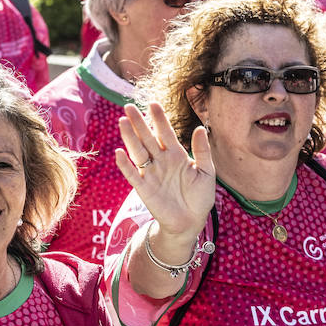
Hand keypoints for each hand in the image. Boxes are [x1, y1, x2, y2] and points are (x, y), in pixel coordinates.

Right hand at [116, 103, 214, 237]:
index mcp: (177, 155)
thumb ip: (202, 151)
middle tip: (129, 107)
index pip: (165, 132)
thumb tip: (201, 128)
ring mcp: (151, 173)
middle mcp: (161, 161)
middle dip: (138, 123)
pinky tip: (119, 153)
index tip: (153, 103)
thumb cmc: (200, 197)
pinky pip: (132, 174)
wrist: (191, 222)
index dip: (159, 119)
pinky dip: (125, 165)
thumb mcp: (206, 172)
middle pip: (147, 138)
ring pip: (137, 152)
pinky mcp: (143, 188)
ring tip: (122, 122)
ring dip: (129, 138)